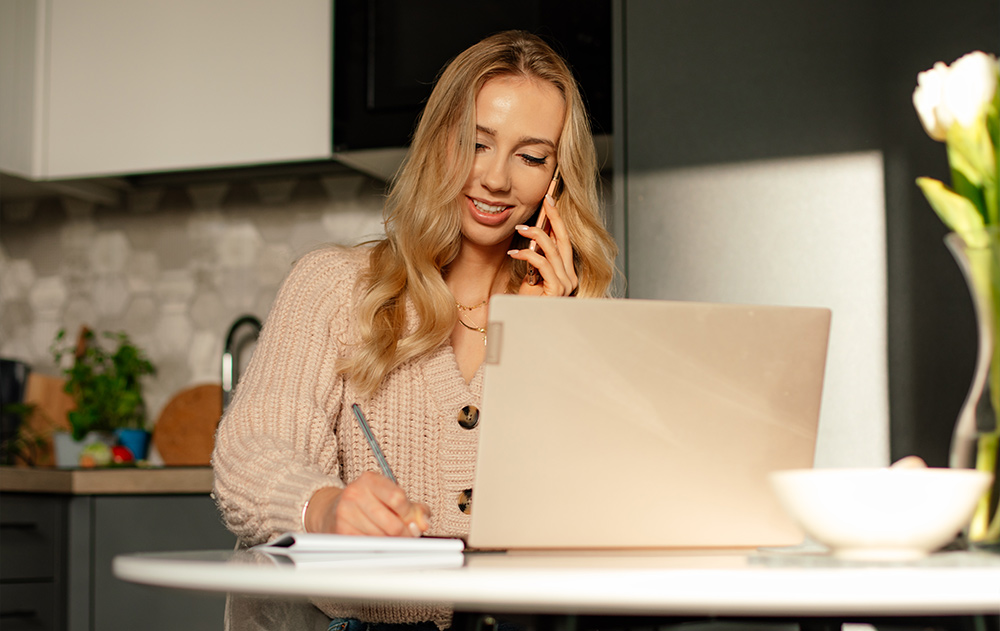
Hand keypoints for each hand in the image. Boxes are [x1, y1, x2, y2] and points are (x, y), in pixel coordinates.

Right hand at [304, 472, 430, 536]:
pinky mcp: (341, 531)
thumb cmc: (369, 503)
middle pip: (393, 524)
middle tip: (406, 535)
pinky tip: (376, 539)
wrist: (333, 509)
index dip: (410, 514)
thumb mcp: (391, 497)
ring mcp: (346, 512)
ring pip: (382, 538)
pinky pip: (369, 546)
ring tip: (389, 535)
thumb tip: (424, 523)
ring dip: (391, 542)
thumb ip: (414, 508)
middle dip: (405, 534)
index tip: (412, 521)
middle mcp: (356, 493)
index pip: (398, 498)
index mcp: (371, 480)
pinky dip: (377, 547)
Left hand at [510, 195, 577, 295]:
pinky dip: (528, 255)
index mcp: (566, 274)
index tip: (550, 202)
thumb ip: (536, 260)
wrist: (522, 326)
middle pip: (564, 240)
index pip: (564, 241)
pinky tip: (514, 253)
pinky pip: (543, 264)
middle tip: (545, 200)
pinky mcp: (557, 290)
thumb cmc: (525, 304)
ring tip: (519, 228)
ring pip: (553, 250)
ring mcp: (566, 284)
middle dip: (554, 217)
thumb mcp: (531, 277)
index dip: (558, 220)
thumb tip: (532, 236)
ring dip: (535, 235)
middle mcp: (571, 278)